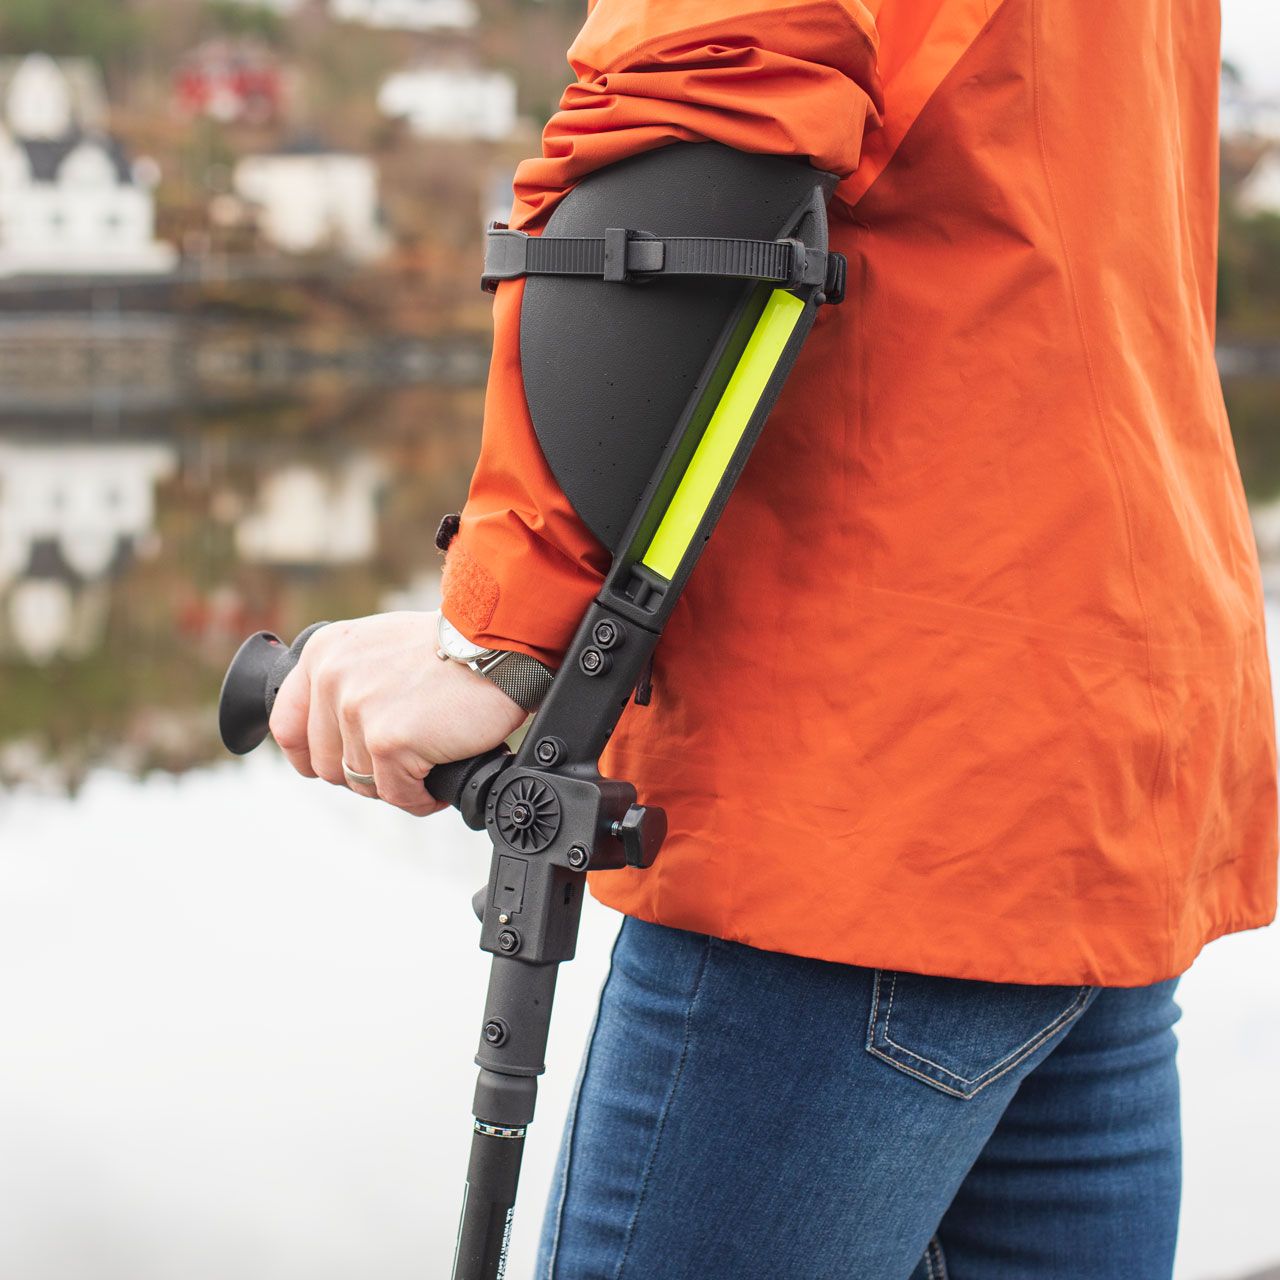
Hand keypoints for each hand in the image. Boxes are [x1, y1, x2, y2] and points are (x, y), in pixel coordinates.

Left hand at [268, 611, 527, 815]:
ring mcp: (358, 710)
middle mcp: (333, 679)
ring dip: (399, 785)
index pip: (288, 726)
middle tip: (407, 760)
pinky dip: (422, 797)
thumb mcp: (381, 646)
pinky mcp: (389, 740)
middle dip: (368, 772)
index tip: (340, 765)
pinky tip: (440, 779)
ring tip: (430, 763)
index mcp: (324, 654)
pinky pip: (397, 795)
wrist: (500, 646)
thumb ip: (348, 679)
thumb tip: (333, 730)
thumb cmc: (453, 649)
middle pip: (327, 766)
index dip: (312, 757)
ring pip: (363, 784)